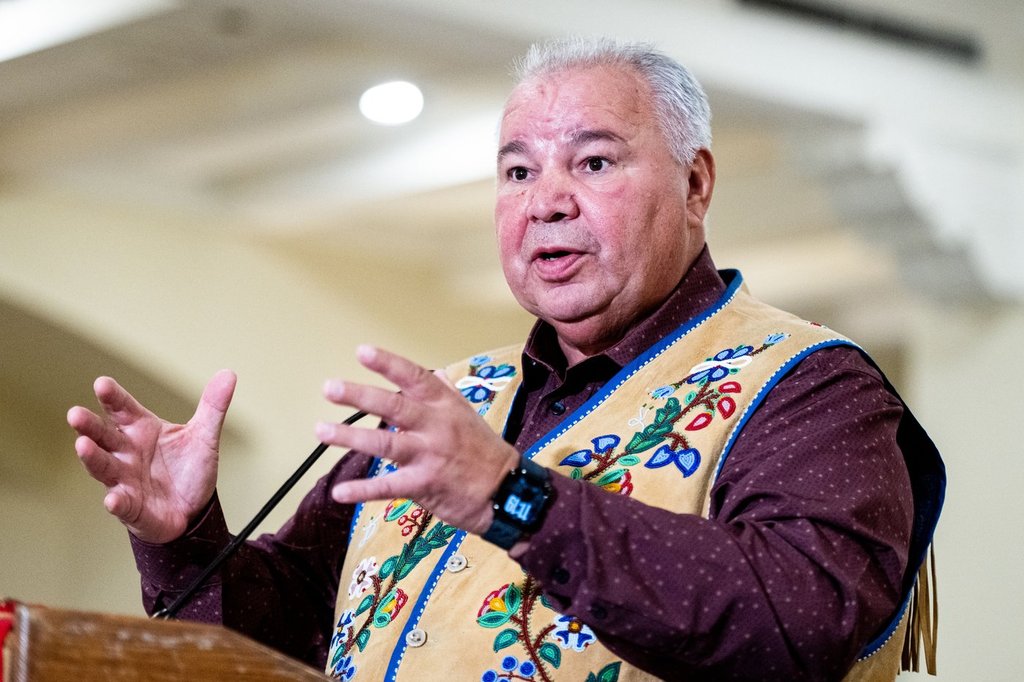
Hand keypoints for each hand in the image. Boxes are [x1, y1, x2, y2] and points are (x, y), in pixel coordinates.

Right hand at [67, 371, 235, 543]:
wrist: (193, 510)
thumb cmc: (188, 470)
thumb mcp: (204, 436)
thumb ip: (213, 407)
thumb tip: (228, 374)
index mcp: (141, 430)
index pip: (123, 409)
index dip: (113, 397)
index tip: (102, 384)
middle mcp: (127, 453)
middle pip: (103, 436)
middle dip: (89, 426)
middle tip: (75, 414)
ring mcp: (125, 480)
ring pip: (104, 467)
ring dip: (93, 458)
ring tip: (83, 446)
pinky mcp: (132, 507)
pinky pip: (122, 504)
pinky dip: (117, 502)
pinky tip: (113, 499)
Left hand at [316, 345, 520, 534]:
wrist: (508, 491)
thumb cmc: (485, 453)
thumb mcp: (469, 415)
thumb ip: (447, 394)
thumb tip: (434, 373)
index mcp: (445, 406)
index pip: (415, 378)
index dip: (388, 364)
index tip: (363, 352)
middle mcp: (436, 426)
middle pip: (394, 406)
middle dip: (360, 395)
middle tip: (330, 388)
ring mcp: (430, 455)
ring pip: (385, 443)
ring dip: (350, 437)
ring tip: (321, 430)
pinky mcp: (425, 485)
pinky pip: (388, 487)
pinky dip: (362, 490)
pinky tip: (340, 492)